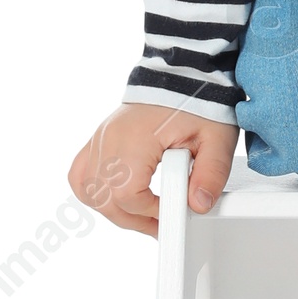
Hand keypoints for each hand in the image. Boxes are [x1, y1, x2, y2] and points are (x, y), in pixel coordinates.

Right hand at [68, 102, 238, 238]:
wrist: (184, 74)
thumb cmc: (198, 103)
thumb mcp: (217, 138)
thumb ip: (211, 173)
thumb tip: (198, 205)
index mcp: (136, 138)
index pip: (127, 194)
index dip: (149, 212)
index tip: (171, 212)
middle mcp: (110, 138)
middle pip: (104, 198)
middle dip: (134, 218)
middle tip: (161, 224)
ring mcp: (101, 138)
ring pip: (89, 190)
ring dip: (114, 209)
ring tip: (143, 214)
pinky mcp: (100, 138)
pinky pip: (81, 172)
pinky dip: (93, 191)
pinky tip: (116, 198)